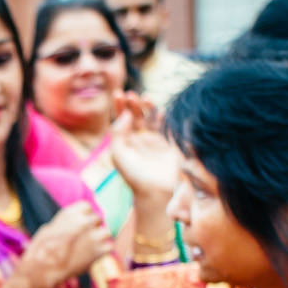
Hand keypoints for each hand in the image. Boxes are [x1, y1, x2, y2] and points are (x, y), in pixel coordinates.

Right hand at [11, 202, 111, 287]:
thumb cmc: (40, 251)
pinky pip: (109, 247)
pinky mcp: (99, 251)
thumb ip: (64, 224)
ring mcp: (94, 236)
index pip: (87, 207)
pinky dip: (104, 252)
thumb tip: (70, 226)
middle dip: (93, 228)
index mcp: (71, 213)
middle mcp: (85, 221)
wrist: (43, 268)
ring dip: (101, 239)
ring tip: (90, 248)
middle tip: (86, 239)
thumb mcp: (49, 228)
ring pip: (106, 232)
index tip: (81, 225)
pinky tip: (94, 256)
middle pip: (98, 219)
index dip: (85, 216)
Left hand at [107, 95, 180, 230]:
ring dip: (148, 106)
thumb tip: (125, 115)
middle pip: (136, 114)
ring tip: (145, 98)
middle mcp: (140, 138)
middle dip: (133, 103)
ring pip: (151, 116)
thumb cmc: (135, 177)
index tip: (117, 94)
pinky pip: (167, 124)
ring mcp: (156, 139)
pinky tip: (159, 111)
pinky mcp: (170, 141)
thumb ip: (117, 134)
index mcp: (125, 141)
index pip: (121, 119)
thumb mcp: (119, 156)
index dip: (119, 106)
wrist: (157, 192)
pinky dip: (163, 115)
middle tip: (131, 95)